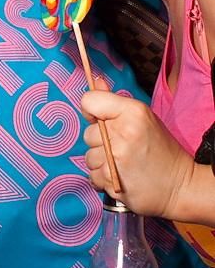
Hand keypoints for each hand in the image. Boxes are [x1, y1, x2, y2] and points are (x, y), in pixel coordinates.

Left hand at [81, 90, 194, 218]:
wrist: (180, 185)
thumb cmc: (159, 148)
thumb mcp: (141, 117)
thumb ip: (114, 101)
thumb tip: (96, 82)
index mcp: (132, 111)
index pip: (89, 101)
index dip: (91, 111)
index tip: (100, 119)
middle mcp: (123, 132)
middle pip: (88, 133)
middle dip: (101, 142)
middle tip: (123, 147)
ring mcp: (117, 157)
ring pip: (89, 157)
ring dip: (102, 162)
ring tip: (123, 164)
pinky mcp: (112, 180)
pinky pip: (92, 175)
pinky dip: (103, 179)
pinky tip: (120, 177)